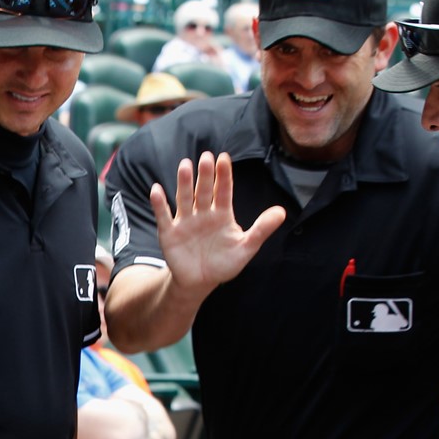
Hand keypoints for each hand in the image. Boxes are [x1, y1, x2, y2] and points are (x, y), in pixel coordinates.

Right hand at [149, 152, 285, 302]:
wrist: (200, 282)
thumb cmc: (224, 263)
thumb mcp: (246, 248)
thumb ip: (261, 229)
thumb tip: (282, 212)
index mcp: (222, 214)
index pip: (223, 191)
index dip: (223, 176)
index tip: (224, 158)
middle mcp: (203, 213)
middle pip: (204, 191)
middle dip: (205, 175)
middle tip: (206, 157)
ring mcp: (185, 221)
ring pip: (184, 198)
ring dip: (184, 183)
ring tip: (185, 166)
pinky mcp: (170, 233)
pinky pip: (164, 216)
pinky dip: (159, 204)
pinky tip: (156, 190)